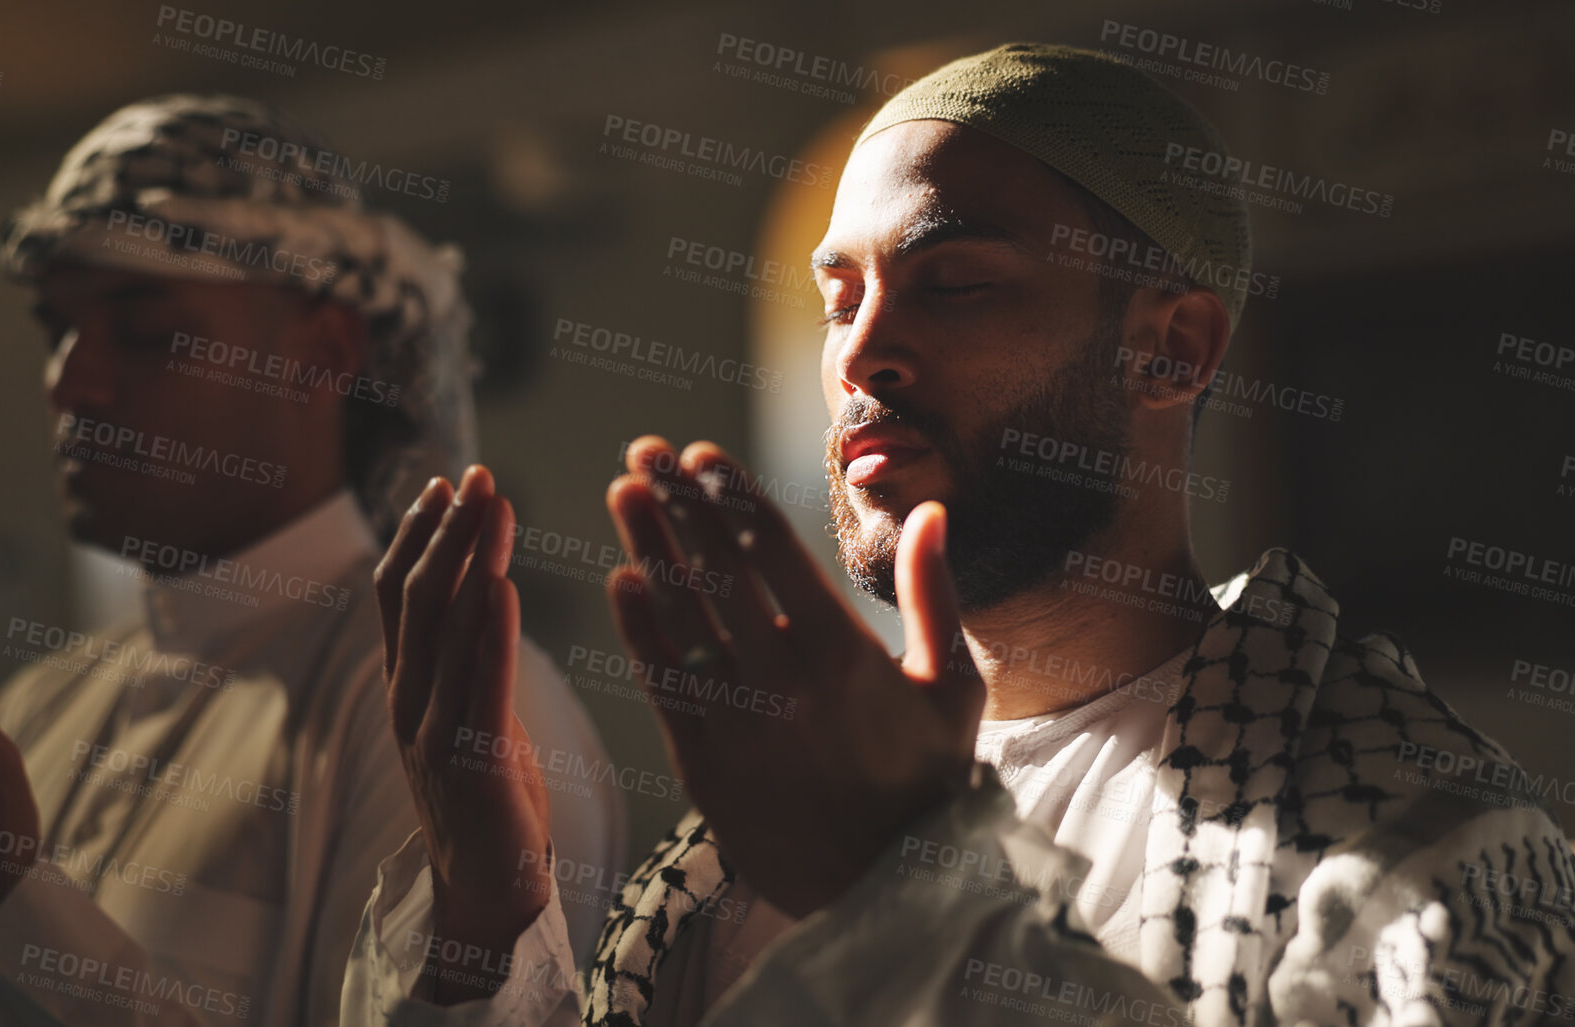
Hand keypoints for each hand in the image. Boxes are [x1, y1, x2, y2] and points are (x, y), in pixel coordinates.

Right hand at [375, 467, 550, 1003]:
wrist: (485, 888)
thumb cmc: (489, 795)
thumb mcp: (467, 710)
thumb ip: (464, 657)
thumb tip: (482, 587)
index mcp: (406, 685)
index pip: (398, 592)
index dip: (417, 532)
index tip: (448, 481)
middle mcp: (408, 699)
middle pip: (418, 597)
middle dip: (447, 530)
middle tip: (477, 476)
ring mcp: (432, 730)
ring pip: (445, 630)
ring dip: (472, 561)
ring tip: (496, 508)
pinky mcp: (471, 761)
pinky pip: (478, 685)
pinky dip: (491, 632)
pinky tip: (505, 588)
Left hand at [604, 438, 983, 918]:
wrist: (884, 891)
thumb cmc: (926, 781)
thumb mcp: (954, 687)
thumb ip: (937, 594)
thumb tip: (929, 511)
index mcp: (843, 653)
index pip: (771, 552)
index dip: (730, 496)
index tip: (700, 455)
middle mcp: (782, 681)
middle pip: (714, 570)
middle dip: (675, 504)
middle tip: (644, 451)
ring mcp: (736, 723)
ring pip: (678, 618)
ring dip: (646, 549)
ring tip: (622, 493)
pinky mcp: (702, 764)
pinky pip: (660, 684)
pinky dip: (637, 631)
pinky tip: (620, 583)